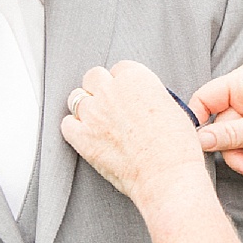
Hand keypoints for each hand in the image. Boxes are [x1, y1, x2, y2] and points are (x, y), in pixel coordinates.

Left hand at [60, 62, 214, 204]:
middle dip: (100, 88)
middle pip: (94, 77)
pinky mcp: (82, 137)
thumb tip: (143, 102)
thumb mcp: (173, 109)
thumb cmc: (176, 148)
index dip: (123, 82)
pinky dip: (74, 128)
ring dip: (85, 106)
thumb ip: (151, 97)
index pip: (120, 68)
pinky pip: (67, 124)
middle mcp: (111, 91)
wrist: (166, 175)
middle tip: (108, 102)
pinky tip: (84, 134)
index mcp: (136, 79)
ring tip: (96, 118)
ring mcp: (94, 114)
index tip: (125, 92)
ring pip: (76, 98)